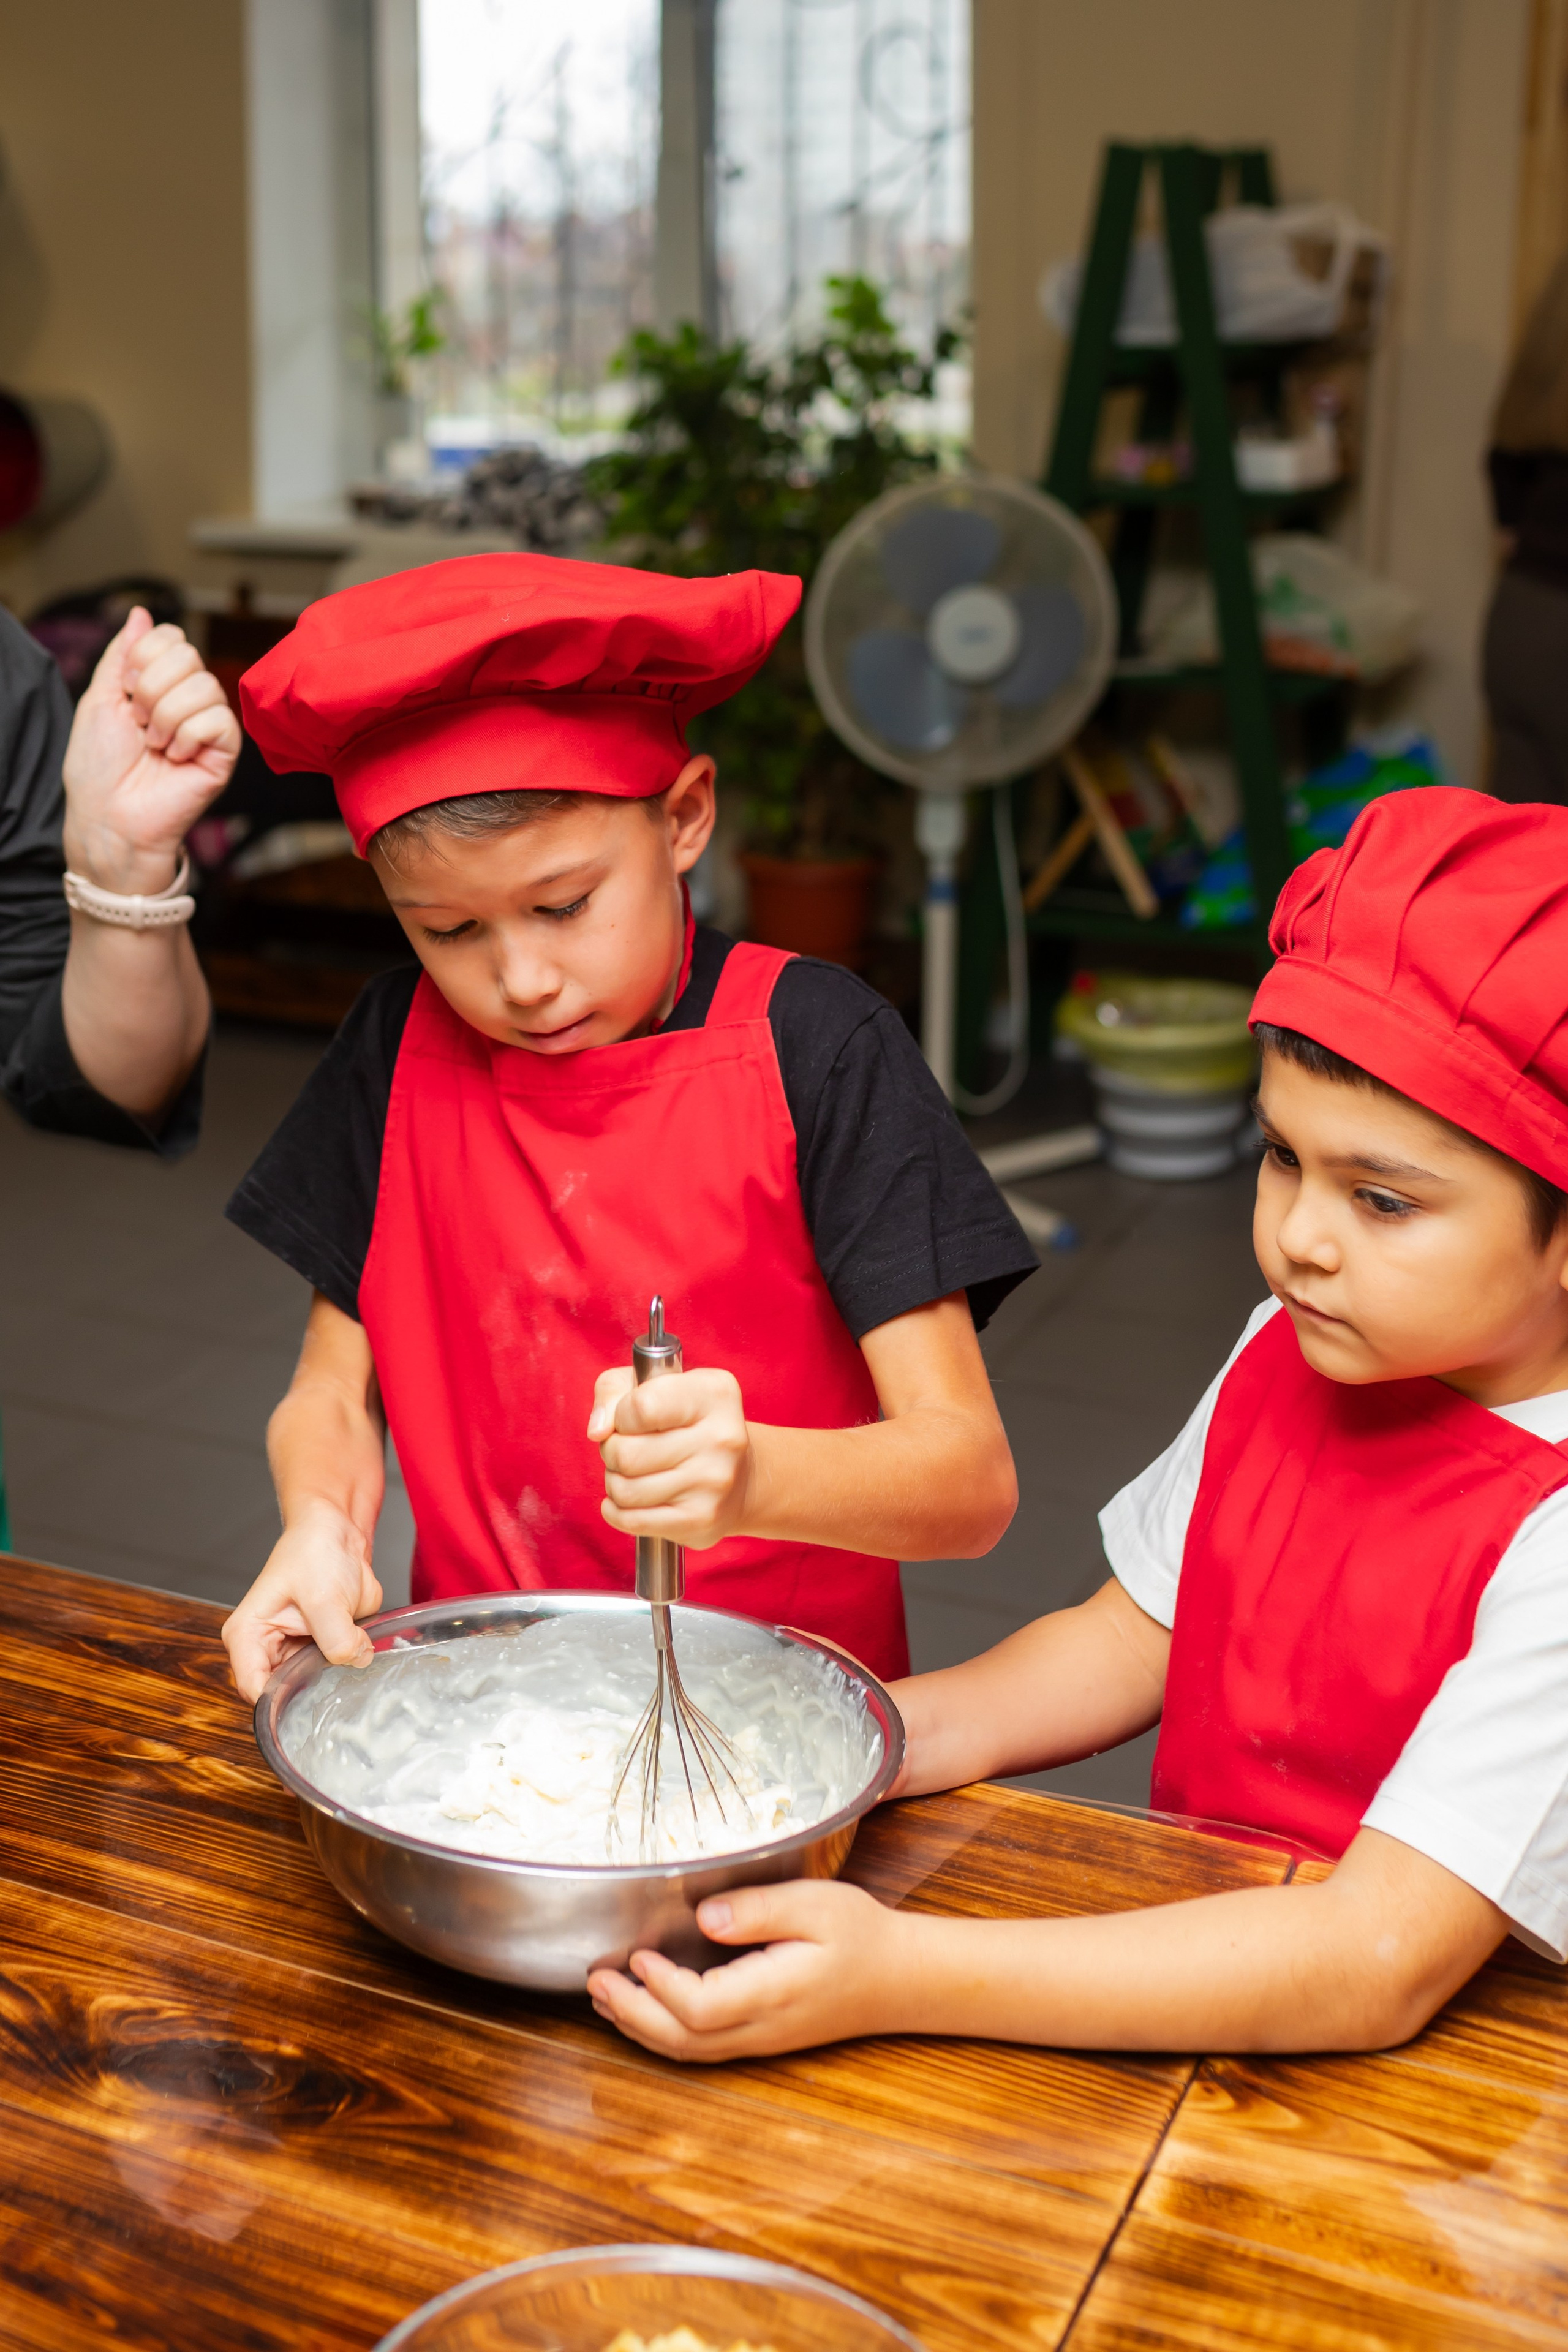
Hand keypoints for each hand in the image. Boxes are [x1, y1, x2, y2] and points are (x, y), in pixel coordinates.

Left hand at [63, 608, 240, 893]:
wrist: (110, 816)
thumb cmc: (99, 767)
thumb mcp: (99, 698)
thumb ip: (121, 654)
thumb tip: (141, 612)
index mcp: (160, 683)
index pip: (171, 638)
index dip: (142, 659)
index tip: (125, 694)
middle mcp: (189, 699)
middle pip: (187, 654)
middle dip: (150, 689)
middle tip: (140, 725)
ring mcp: (210, 724)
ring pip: (203, 686)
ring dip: (166, 718)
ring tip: (156, 747)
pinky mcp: (226, 751)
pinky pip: (218, 719)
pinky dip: (187, 738)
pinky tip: (177, 759)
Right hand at [221, 1503, 381, 1702]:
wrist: (340, 1533)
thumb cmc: (314, 1551)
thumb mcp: (323, 1597)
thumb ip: (336, 1638)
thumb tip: (356, 1661)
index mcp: (247, 1635)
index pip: (253, 1688)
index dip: (278, 1704)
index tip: (308, 1706)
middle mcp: (265, 1648)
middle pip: (280, 1693)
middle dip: (309, 1694)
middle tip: (336, 1687)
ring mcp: (293, 1650)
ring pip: (308, 1687)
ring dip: (331, 1680)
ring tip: (349, 1664)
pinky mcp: (319, 1648)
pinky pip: (331, 1674)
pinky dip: (346, 1669)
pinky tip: (359, 1658)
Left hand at [588, 1364, 752, 1547]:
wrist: (740, 1477)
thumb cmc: (683, 1423)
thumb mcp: (651, 1385)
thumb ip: (613, 1391)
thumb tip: (597, 1430)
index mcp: (714, 1393)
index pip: (640, 1406)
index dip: (620, 1416)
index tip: (629, 1419)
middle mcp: (722, 1437)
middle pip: (626, 1453)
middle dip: (612, 1452)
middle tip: (628, 1450)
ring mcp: (714, 1483)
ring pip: (625, 1491)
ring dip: (616, 1483)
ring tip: (634, 1474)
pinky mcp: (701, 1520)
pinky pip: (632, 1521)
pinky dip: (618, 1512)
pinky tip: (631, 1501)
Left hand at [588, 1878, 905, 2060]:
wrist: (899, 1978)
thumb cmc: (860, 1935)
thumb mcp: (817, 1905)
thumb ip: (760, 1910)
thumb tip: (705, 1916)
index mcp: (773, 1993)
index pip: (701, 2007)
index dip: (661, 1987)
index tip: (637, 1954)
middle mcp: (760, 2027)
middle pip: (682, 2040)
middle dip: (632, 2013)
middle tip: (595, 1981)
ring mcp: (758, 2039)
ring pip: (688, 2050)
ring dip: (641, 2027)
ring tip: (604, 1997)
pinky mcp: (758, 2037)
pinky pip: (701, 2047)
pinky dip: (664, 2032)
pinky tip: (646, 2010)